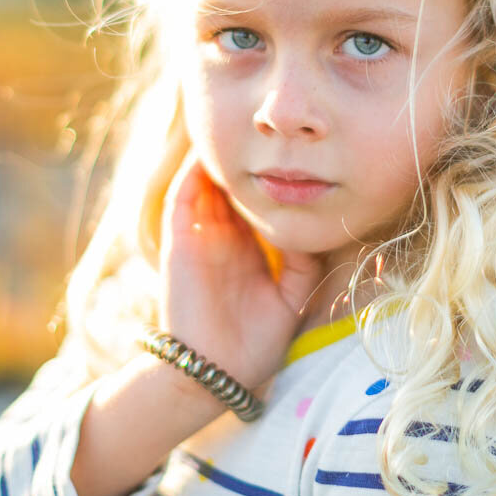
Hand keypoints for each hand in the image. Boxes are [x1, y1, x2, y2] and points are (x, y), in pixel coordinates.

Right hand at [157, 149, 328, 390]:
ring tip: (240, 123)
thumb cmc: (256, 341)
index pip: (257, 198)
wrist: (217, 371)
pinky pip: (184, 195)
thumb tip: (316, 223)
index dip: (271, 173)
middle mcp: (222, 234)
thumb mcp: (291, 294)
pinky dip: (195, 169)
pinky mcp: (179, 239)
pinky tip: (212, 147)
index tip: (295, 146)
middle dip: (247, 155)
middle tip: (267, 125)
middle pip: (231, 182)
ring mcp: (199, 234)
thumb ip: (303, 260)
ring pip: (207, 181)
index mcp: (248, 246)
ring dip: (220, 155)